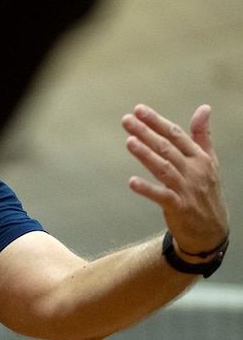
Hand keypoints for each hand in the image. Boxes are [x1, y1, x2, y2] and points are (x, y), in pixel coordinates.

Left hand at [122, 103, 228, 256]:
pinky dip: (147, 189)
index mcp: (200, 158)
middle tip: (127, 120)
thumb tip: (204, 108)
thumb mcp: (209, 161)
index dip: (157, 122)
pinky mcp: (179, 207)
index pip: (177, 135)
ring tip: (129, 142)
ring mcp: (186, 189)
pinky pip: (161, 196)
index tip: (139, 109)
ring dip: (146, 155)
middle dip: (146, 133)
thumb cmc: (206, 191)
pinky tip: (132, 182)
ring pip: (164, 168)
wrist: (212, 230)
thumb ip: (202, 135)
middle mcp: (194, 171)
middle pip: (167, 148)